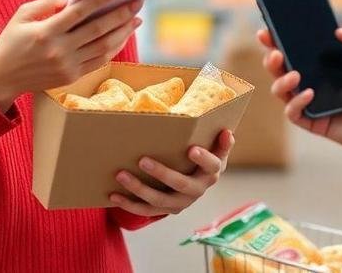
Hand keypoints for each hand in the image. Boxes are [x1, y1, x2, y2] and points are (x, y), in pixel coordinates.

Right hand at [0, 0, 141, 109]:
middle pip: (97, 30)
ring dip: (122, 32)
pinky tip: (122, 36)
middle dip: (119, 14)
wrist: (1, 77)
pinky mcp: (71, 77)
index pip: (78, 12)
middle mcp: (58, 51)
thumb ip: (48, 2)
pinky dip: (113, 48)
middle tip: (136, 2)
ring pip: (103, 47)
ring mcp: (66, 66)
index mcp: (45, 32)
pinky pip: (99, 61)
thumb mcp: (22, 15)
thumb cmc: (12, 40)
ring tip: (135, 19)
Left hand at [109, 129, 233, 216]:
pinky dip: (128, 204)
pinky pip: (145, 210)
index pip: (211, 166)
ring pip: (159, 200)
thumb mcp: (216, 149)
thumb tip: (227, 132)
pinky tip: (113, 194)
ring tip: (121, 174)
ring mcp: (180, 203)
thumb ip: (221, 142)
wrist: (198, 182)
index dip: (203, 159)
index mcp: (211, 173)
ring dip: (138, 189)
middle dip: (161, 173)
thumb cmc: (203, 157)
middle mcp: (197, 191)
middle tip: (142, 160)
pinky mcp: (165, 210)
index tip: (192, 148)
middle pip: (180, 185)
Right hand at [259, 25, 341, 166]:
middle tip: (275, 51)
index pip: (295, 49)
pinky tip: (309, 93)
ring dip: (280, 80)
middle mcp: (314, 82)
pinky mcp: (315, 123)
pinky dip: (296, 102)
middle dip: (271, 58)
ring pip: (281, 91)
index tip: (266, 30)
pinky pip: (294, 113)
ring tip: (293, 73)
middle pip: (281, 68)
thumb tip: (338, 31)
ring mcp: (312, 103)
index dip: (276, 40)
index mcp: (324, 64)